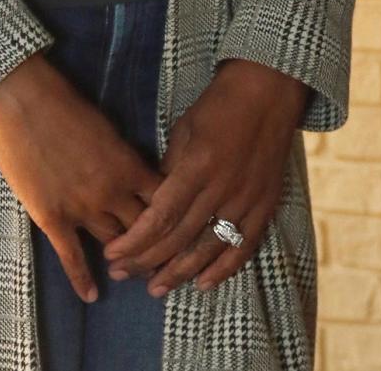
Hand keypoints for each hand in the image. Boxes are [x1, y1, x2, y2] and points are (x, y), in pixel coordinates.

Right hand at [0, 53, 163, 303]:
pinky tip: (91, 295)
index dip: (173, 220)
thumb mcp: (106, 126)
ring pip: (113, 244)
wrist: (22, 100)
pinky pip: (72, 257)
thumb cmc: (63, 102)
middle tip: (160, 260)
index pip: (164, 204)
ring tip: (130, 274)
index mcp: (129, 165)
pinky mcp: (53, 218)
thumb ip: (122, 156)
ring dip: (123, 260)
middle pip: (144, 230)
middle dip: (154, 246)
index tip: (177, 230)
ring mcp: (82, 208)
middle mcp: (112, 192)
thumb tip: (133, 173)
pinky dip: (83, 279)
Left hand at [101, 59, 307, 296]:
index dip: (136, 240)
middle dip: (147, 260)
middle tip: (122, 274)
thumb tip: (151, 202)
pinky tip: (202, 285)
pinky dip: (223, 269)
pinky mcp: (264, 207)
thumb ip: (169, 168)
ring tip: (154, 288)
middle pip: (179, 237)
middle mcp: (222, 189)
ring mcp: (246, 201)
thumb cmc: (219, 106)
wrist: (267, 93)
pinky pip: (243, 248)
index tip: (113, 253)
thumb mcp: (184, 129)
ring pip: (207, 249)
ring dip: (179, 273)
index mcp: (198, 166)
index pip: (161, 216)